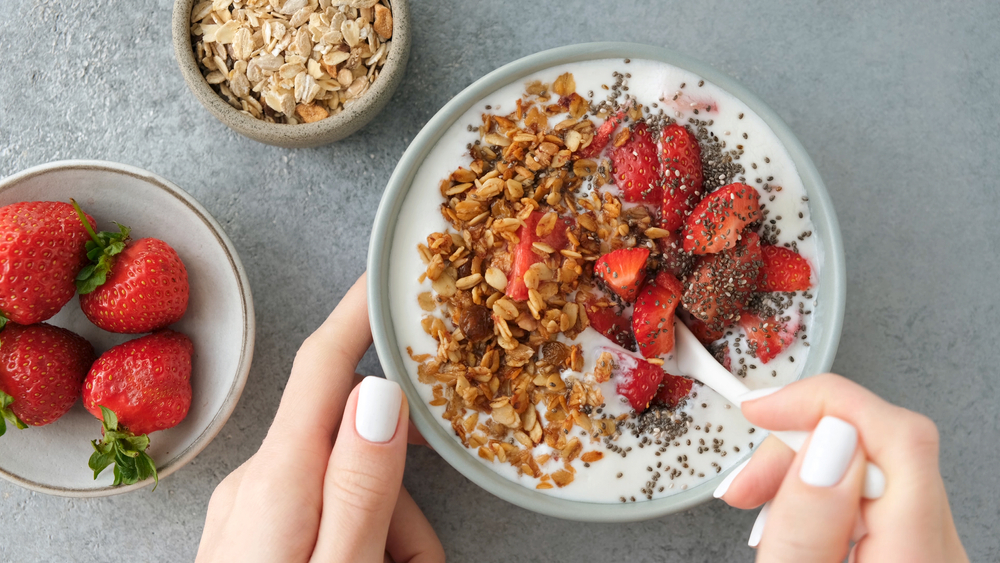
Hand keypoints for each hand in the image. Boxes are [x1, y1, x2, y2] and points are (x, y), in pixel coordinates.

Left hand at [196, 273, 443, 562]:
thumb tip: (378, 394)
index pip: (324, 367)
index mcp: (277, 483)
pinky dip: (364, 546)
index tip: (390, 275)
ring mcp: (252, 513)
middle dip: (403, 497)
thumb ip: (360, 488)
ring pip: (352, 485)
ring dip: (390, 535)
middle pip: (357, 442)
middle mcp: (256, 486)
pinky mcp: (257, 539)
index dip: (360, 314)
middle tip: (419, 560)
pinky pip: (329, 516)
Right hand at [714, 373, 967, 561]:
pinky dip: (823, 494)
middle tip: (752, 480)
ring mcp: (932, 552)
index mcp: (915, 561)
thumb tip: (828, 436)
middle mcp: (939, 554)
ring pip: (877, 467)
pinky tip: (792, 517)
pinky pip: (874, 495)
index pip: (899, 435)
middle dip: (804, 443)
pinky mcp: (915, 552)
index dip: (825, 402)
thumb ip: (807, 522)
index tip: (766, 410)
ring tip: (762, 503)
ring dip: (808, 470)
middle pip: (885, 444)